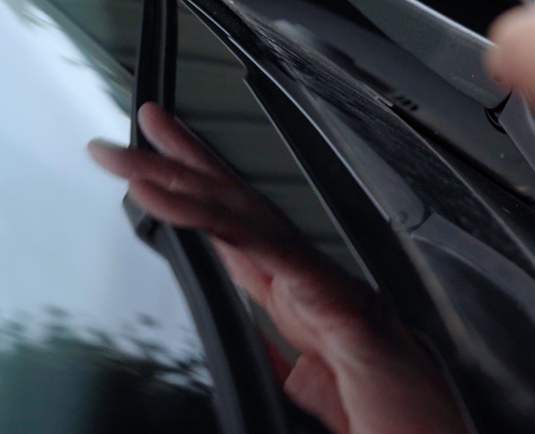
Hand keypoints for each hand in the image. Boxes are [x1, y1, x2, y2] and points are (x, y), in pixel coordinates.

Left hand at [89, 105, 465, 433]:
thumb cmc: (406, 427)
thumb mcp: (331, 402)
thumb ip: (303, 376)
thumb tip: (289, 366)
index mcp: (315, 309)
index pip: (245, 239)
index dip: (202, 197)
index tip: (160, 167)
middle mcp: (322, 287)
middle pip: (242, 210)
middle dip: (187, 165)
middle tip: (134, 131)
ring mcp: (331, 290)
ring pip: (247, 216)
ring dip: (181, 180)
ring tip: (128, 158)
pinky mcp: (335, 305)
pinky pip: (263, 247)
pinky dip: (213, 217)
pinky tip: (169, 198)